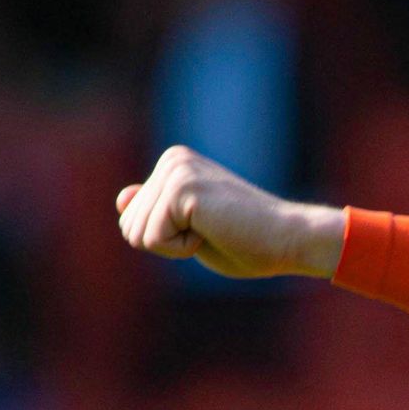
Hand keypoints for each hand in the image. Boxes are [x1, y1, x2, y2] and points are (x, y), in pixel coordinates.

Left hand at [115, 145, 344, 277]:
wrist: (287, 239)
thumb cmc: (247, 241)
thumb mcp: (190, 228)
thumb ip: (155, 211)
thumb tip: (121, 199)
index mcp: (173, 164)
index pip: (130, 218)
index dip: (166, 240)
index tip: (205, 230)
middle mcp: (172, 159)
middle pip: (128, 225)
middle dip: (165, 243)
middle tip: (210, 233)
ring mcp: (176, 170)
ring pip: (137, 234)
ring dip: (174, 247)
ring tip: (213, 231)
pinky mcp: (182, 189)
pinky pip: (153, 239)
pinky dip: (181, 250)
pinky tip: (212, 234)